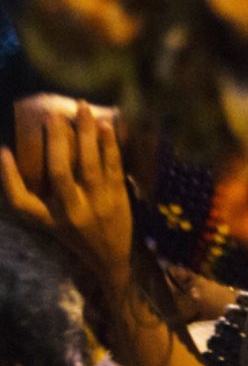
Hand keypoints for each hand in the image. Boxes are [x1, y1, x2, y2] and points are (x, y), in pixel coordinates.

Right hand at [4, 99, 133, 286]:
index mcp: (49, 220)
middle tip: (52, 115)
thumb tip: (28, 164)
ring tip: (82, 108)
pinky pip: (113, 165)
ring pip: (88, 163)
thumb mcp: (55, 224)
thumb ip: (44, 201)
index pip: (21, 202)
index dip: (8, 177)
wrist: (115, 257)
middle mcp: (70, 211)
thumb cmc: (82, 235)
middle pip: (58, 172)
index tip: (3, 151)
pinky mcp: (118, 196)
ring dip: (85, 132)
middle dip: (54, 140)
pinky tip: (106, 124)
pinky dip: (109, 143)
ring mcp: (96, 203)